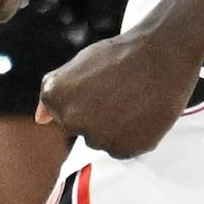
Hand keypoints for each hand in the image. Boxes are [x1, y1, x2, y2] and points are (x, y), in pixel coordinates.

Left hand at [37, 20, 203, 157]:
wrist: (163, 54)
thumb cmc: (121, 54)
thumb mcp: (78, 64)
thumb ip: (53, 92)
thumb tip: (40, 120)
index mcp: (55, 97)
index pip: (64, 113)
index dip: (86, 97)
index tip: (102, 83)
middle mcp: (72, 121)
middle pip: (83, 128)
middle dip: (99, 114)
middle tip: (120, 91)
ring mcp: (98, 138)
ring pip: (104, 141)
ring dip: (116, 127)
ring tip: (134, 100)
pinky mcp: (124, 150)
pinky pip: (125, 149)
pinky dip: (134, 136)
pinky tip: (143, 113)